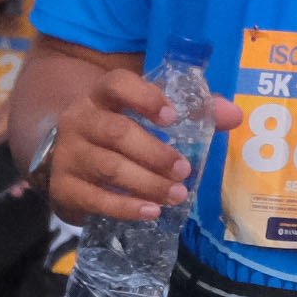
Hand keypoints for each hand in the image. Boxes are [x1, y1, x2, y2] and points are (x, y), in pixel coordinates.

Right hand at [48, 65, 190, 223]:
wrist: (64, 159)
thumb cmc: (116, 134)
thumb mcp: (144, 117)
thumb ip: (192, 112)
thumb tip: (234, 114)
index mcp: (100, 96)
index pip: (116, 84)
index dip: (144, 97)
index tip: (172, 117)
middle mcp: (79, 120)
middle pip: (117, 132)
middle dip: (155, 153)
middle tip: (184, 171)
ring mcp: (67, 154)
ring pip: (109, 168)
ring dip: (147, 183)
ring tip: (177, 194)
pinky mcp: (63, 187)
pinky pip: (95, 199)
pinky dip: (126, 207)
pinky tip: (151, 212)